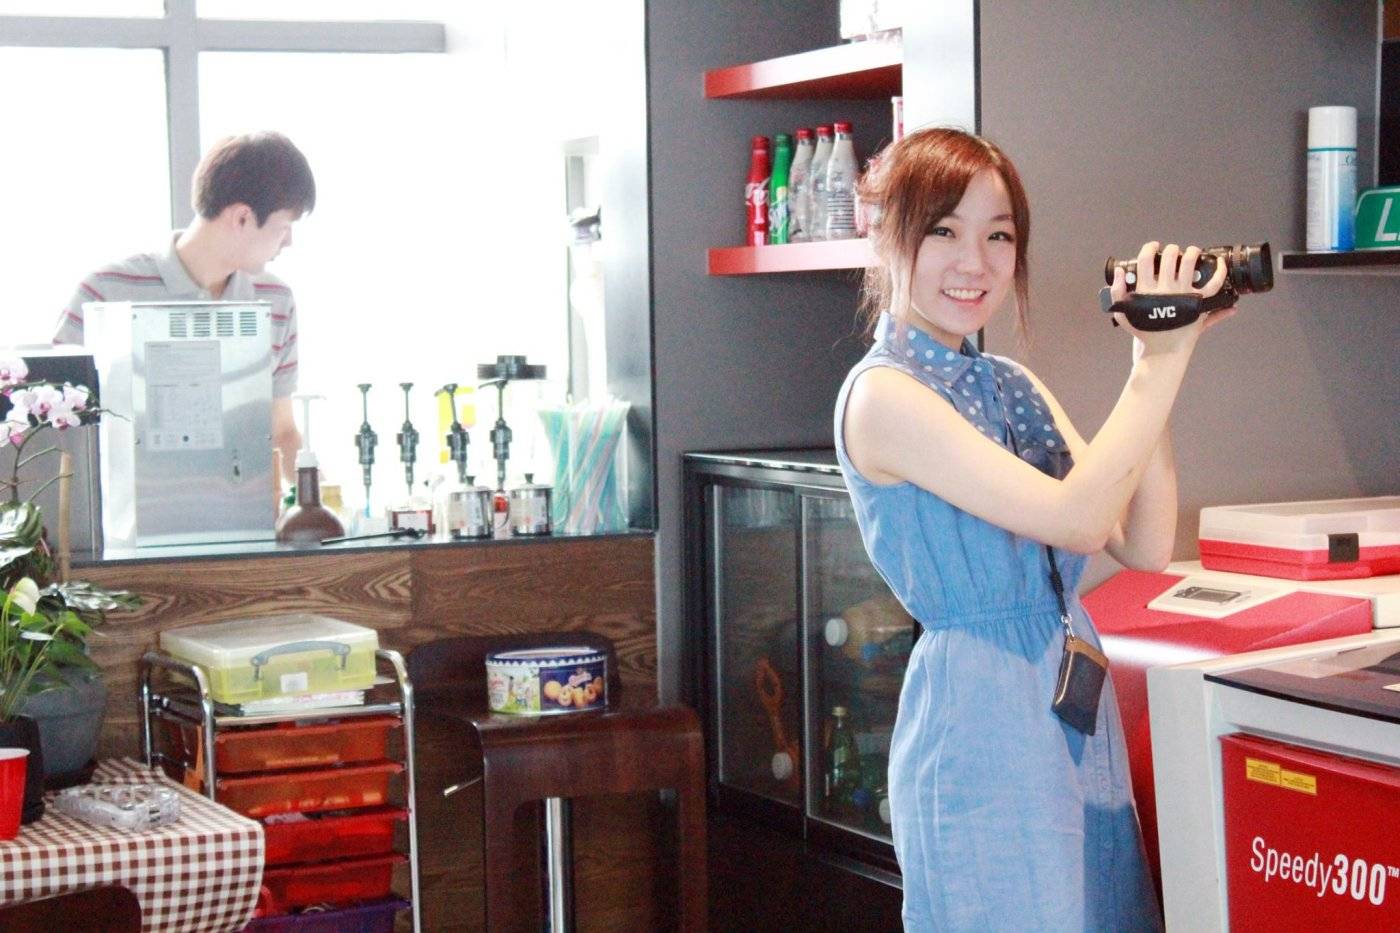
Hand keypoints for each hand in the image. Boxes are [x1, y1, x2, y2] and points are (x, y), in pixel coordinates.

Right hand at [1111, 240, 1230, 353]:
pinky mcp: (1198, 303)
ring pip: (1190, 262)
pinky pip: (1214, 283)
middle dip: (1171, 249)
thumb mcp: (1123, 314)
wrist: (1162, 352)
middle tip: (1173, 252)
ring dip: (1191, 252)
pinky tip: (1218, 262)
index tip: (1152, 247)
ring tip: (1191, 252)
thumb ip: (1117, 292)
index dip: (1148, 248)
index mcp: (1145, 291)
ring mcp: (1183, 295)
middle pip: (1169, 256)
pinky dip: (1219, 270)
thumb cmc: (1144, 333)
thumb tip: (1120, 271)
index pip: (1145, 260)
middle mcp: (1165, 290)